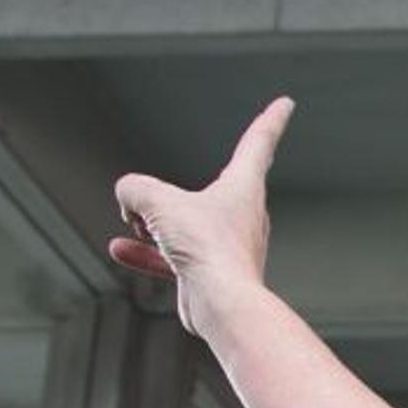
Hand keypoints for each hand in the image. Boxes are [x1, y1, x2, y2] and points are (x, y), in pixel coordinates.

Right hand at [108, 98, 294, 334]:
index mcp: (243, 187)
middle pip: (209, 188)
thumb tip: (130, 200)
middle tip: (155, 203)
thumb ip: (135, 187)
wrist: (223, 303)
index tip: (287, 103)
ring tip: (136, 229)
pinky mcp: (211, 273)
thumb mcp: (157, 201)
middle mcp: (242, 215)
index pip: (259, 141)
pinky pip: (172, 255)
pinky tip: (120, 250)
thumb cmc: (206, 249)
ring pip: (182, 224)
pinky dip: (146, 252)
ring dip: (152, 224)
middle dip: (173, 194)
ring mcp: (227, 245)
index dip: (271, 119)